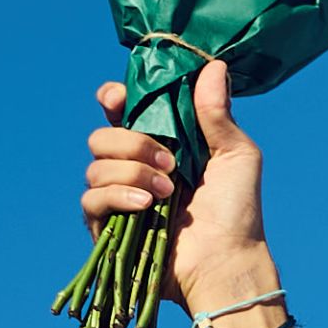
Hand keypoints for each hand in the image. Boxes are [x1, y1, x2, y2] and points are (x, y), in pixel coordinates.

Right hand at [80, 52, 268, 321]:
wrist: (226, 261)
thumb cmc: (237, 211)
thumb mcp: (236, 154)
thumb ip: (217, 113)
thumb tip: (213, 65)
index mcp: (160, 144)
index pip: (121, 112)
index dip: (114, 99)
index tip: (118, 97)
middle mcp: (134, 167)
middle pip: (101, 136)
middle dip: (132, 142)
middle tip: (170, 161)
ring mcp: (119, 198)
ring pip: (94, 167)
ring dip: (132, 173)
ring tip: (167, 193)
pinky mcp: (107, 228)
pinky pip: (91, 199)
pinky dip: (118, 197)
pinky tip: (147, 207)